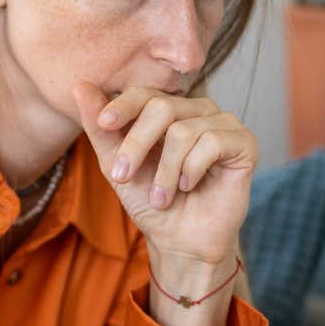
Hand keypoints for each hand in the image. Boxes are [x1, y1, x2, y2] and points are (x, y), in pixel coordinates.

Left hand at [72, 79, 258, 264]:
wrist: (179, 241)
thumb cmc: (149, 201)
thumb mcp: (116, 165)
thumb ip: (100, 128)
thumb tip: (80, 84)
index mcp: (167, 110)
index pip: (143, 93)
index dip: (122, 105)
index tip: (104, 124)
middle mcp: (196, 110)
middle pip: (162, 107)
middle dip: (136, 146)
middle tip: (123, 178)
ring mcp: (223, 124)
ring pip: (184, 130)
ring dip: (164, 171)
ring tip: (161, 197)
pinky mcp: (244, 143)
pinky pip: (212, 142)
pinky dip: (192, 170)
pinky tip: (190, 187)